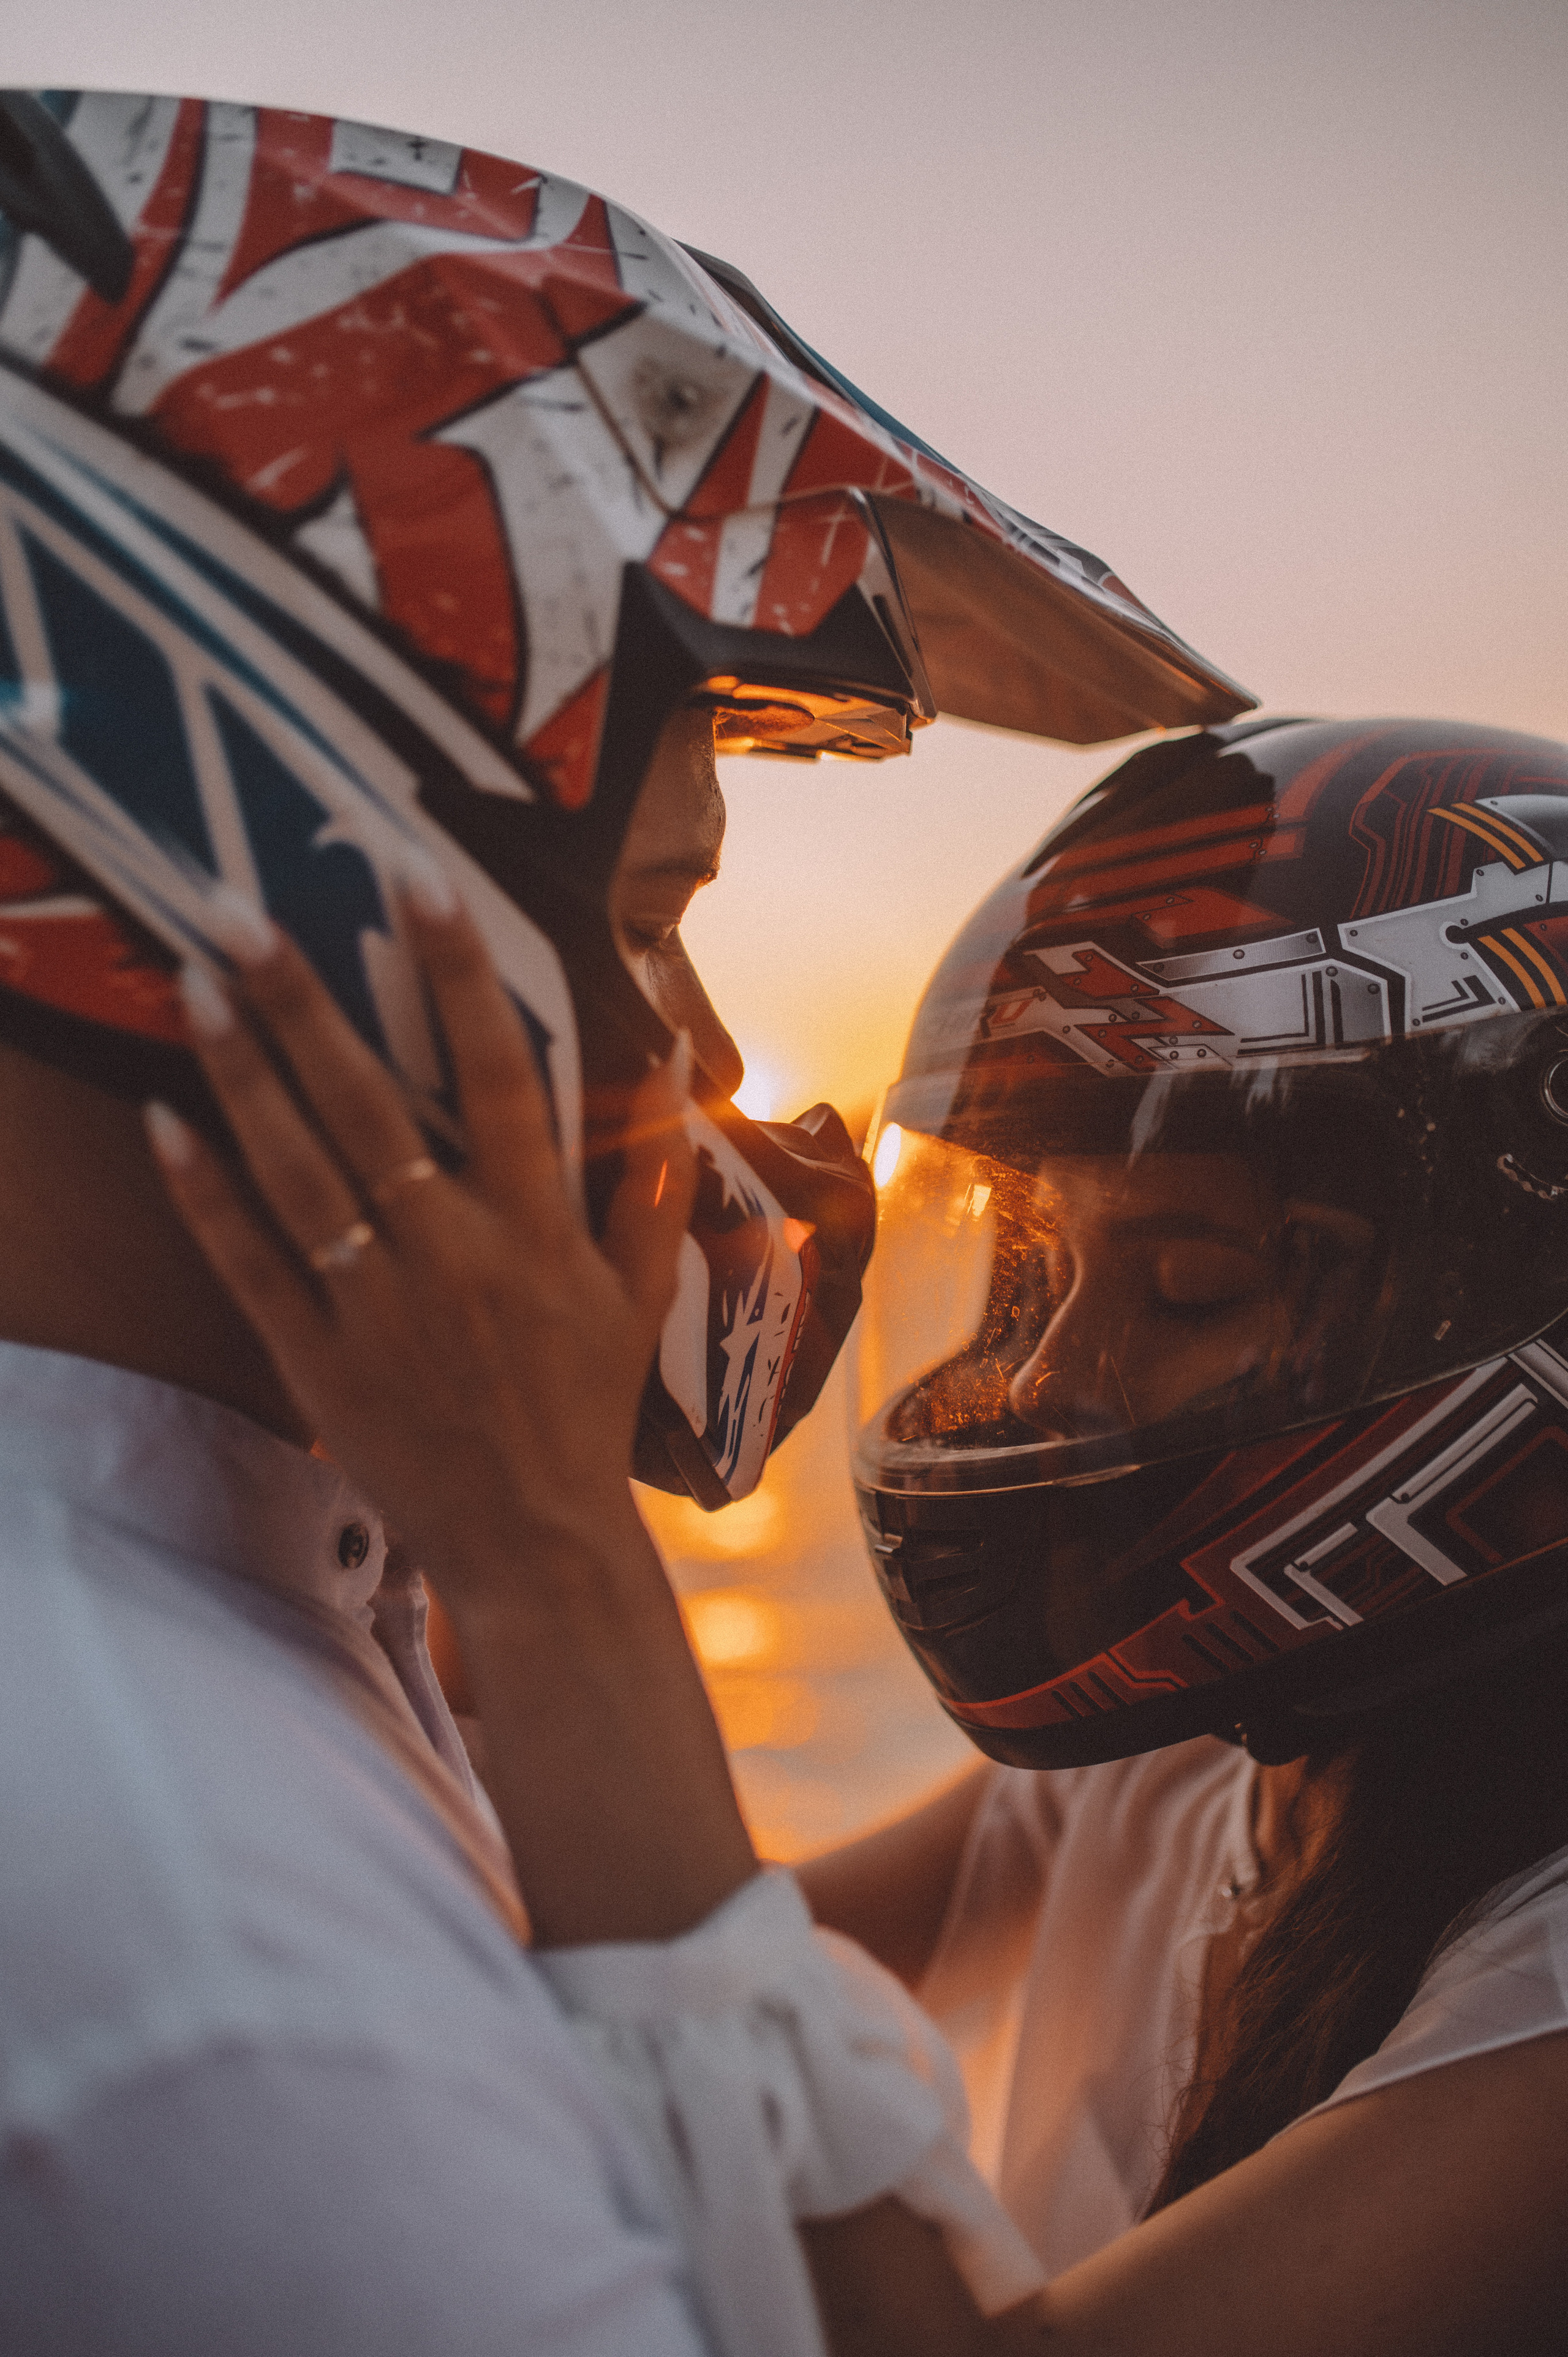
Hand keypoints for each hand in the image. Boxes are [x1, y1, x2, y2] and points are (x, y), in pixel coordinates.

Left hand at [146, 878, 695, 1606]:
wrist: (537, 1542)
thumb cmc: (588, 1407)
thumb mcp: (642, 1293)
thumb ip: (653, 1173)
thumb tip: (678, 1054)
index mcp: (538, 1229)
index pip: (502, 1075)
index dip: (459, 972)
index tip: (420, 875)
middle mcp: (455, 1255)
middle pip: (371, 1108)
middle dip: (302, 1002)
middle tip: (235, 909)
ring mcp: (378, 1308)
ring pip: (298, 1173)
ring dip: (239, 1075)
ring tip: (190, 983)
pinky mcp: (317, 1360)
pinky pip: (249, 1266)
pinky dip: (205, 1196)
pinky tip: (161, 1121)